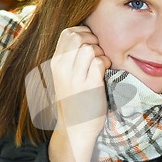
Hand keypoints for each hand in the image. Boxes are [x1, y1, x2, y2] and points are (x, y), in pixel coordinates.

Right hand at [50, 26, 110, 161]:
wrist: (74, 129)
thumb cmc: (73, 101)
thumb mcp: (64, 77)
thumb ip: (70, 58)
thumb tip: (86, 39)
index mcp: (56, 64)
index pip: (67, 33)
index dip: (82, 33)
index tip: (90, 43)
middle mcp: (62, 69)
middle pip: (78, 37)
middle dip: (92, 39)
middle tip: (98, 52)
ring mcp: (75, 77)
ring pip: (89, 48)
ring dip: (100, 52)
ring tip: (101, 63)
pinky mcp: (90, 86)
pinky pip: (100, 62)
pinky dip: (106, 63)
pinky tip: (105, 72)